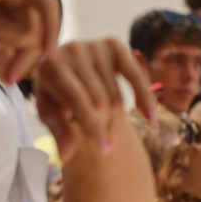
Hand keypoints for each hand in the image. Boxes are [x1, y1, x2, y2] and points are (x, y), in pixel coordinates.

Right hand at [0, 0, 62, 85]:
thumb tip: (13, 72)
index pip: (34, 29)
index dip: (26, 57)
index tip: (9, 79)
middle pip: (39, 31)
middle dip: (25, 58)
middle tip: (8, 79)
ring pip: (33, 28)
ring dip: (2, 41)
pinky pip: (31, 20)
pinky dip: (25, 36)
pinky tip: (37, 51)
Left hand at [33, 39, 156, 159]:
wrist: (62, 64)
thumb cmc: (54, 94)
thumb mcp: (49, 113)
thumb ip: (58, 132)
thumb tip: (66, 156)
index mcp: (51, 66)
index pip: (77, 99)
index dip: (92, 124)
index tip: (105, 149)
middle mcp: (73, 49)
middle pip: (99, 99)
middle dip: (104, 126)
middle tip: (107, 146)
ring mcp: (95, 45)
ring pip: (116, 92)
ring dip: (117, 118)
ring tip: (114, 133)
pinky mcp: (114, 45)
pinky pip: (136, 76)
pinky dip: (145, 98)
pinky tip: (151, 120)